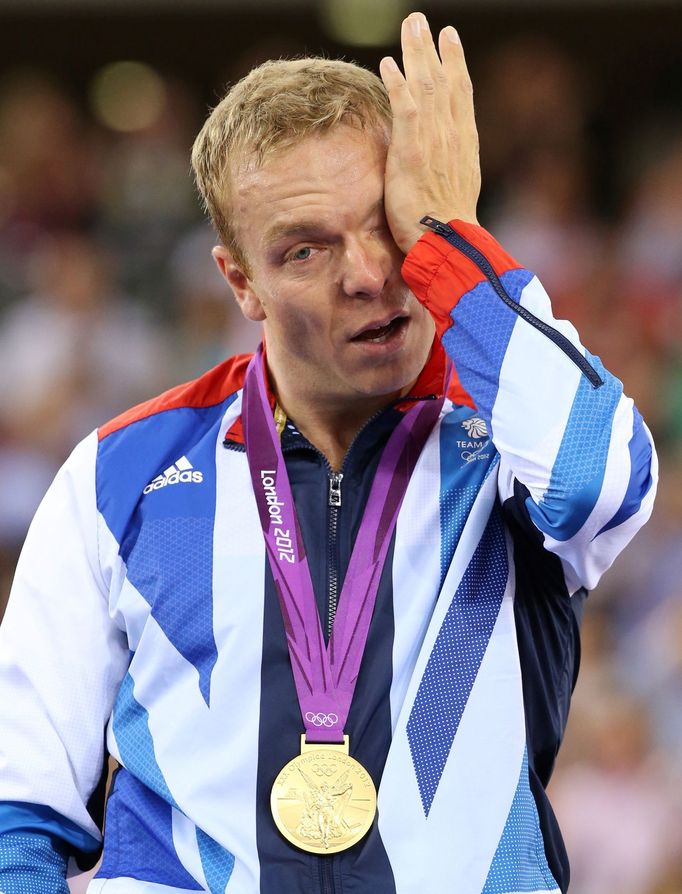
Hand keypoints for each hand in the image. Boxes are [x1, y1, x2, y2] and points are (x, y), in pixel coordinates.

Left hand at [379, 11, 480, 252]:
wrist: (448, 243)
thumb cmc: (450, 229)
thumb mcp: (457, 192)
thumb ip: (450, 170)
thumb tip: (443, 167)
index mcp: (464, 145)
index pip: (461, 95)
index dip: (455, 63)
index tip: (450, 39)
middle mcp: (453, 136)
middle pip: (444, 81)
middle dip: (432, 48)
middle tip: (422, 21)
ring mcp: (434, 142)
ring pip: (427, 86)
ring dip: (416, 53)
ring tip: (410, 26)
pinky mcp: (412, 152)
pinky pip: (405, 108)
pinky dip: (398, 83)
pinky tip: (388, 62)